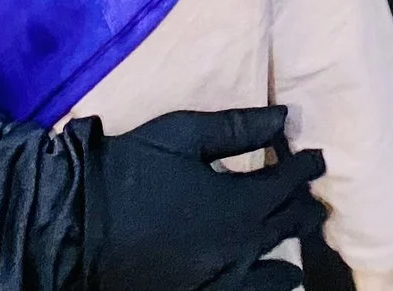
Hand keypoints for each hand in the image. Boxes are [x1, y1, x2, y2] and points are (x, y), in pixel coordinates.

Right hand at [0, 109, 325, 290]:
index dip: (306, 169)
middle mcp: (237, 250)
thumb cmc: (130, 169)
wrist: (75, 222)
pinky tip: (264, 287)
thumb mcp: (184, 135)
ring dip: (285, 260)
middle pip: (284, 229)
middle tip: (313, 202)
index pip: (288, 185)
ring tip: (295, 257)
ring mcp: (217, 280)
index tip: (317, 158)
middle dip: (302, 211)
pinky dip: (259, 290)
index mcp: (238, 206)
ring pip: (270, 275)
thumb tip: (285, 119)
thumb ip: (238, 129)